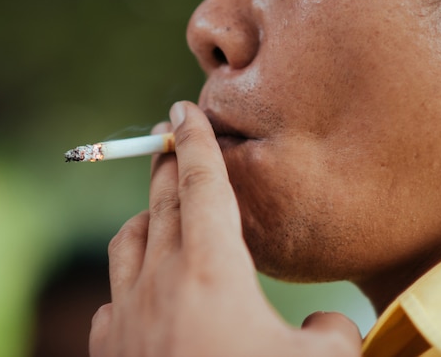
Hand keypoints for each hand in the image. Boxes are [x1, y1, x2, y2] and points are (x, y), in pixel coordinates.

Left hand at [89, 101, 361, 356]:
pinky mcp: (107, 351)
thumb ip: (332, 330)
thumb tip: (324, 320)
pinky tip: (143, 294)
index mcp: (209, 271)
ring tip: (160, 212)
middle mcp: (159, 282)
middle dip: (167, 163)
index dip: (195, 141)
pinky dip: (128, 280)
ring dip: (145, 218)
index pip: (201, 184)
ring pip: (128, 241)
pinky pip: (112, 296)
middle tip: (168, 137)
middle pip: (161, 202)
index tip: (184, 108)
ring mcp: (125, 316)